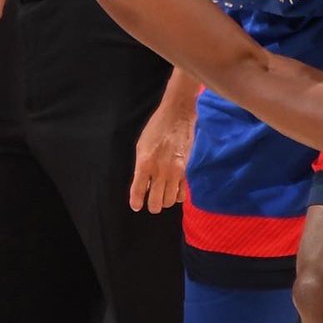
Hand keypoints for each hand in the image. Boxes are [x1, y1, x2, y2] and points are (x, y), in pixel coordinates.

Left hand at [129, 96, 194, 211]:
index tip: (136, 206)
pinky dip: (177, 196)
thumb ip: (141, 167)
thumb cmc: (156, 128)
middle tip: (151, 203)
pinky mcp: (187, 170)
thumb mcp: (141, 146)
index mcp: (145, 163)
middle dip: (152, 206)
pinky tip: (174, 190)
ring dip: (165, 201)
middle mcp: (160, 170)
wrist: (178, 116)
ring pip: (170, 200)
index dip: (136, 202)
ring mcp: (176, 171)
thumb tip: (143, 185)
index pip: (138, 190)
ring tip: (162, 195)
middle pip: (156, 201)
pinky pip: (183, 193)